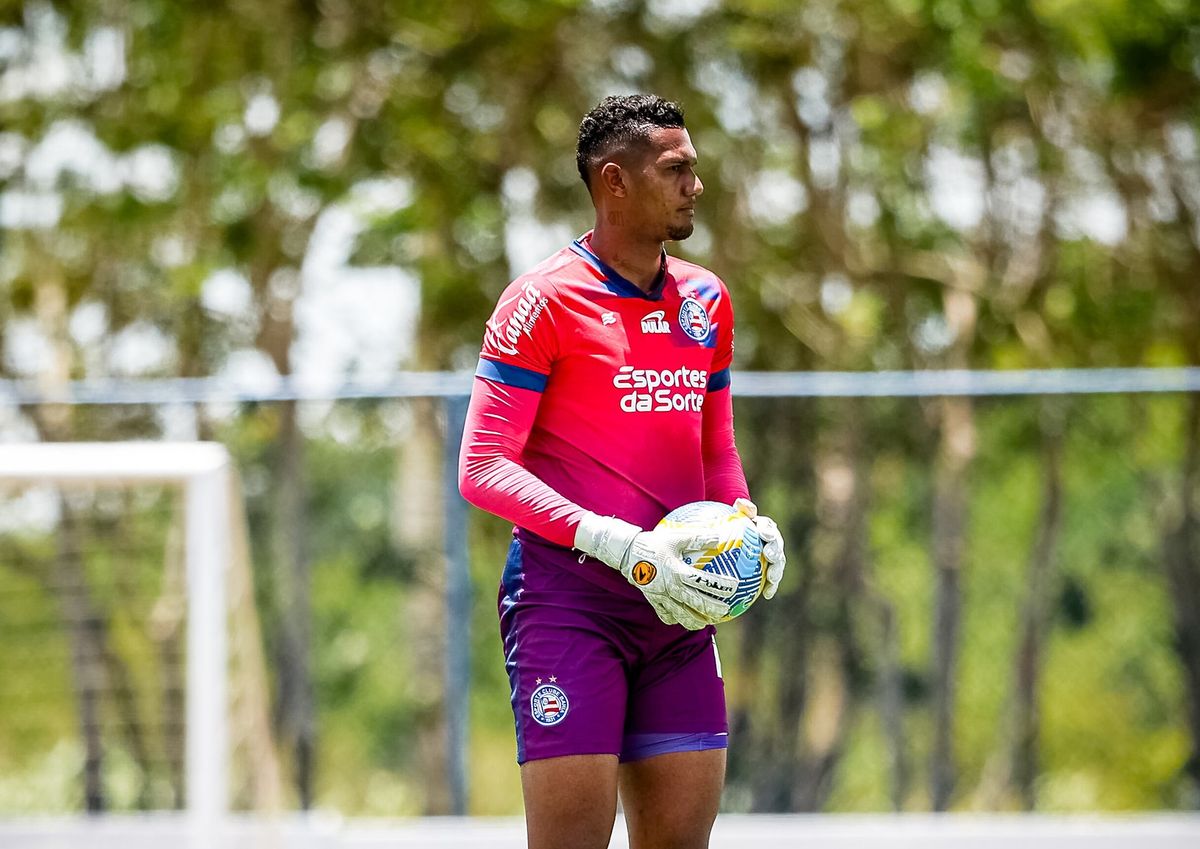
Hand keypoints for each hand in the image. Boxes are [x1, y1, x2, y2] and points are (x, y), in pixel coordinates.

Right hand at [574, 513, 734, 628]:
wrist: (626, 552)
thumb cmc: (653, 542)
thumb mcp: (676, 536)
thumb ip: (698, 537)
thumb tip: (720, 536)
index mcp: (678, 572)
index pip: (704, 583)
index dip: (720, 586)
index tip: (734, 588)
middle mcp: (670, 588)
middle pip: (695, 604)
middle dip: (712, 610)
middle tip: (725, 612)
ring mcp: (660, 597)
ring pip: (681, 615)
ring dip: (695, 621)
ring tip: (706, 623)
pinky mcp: (652, 600)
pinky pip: (665, 615)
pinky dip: (675, 619)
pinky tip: (682, 619)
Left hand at [734, 498, 785, 599]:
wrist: (735, 543)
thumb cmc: (734, 530)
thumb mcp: (735, 518)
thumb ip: (740, 511)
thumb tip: (741, 502)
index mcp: (764, 527)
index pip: (767, 527)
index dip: (768, 531)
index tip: (764, 535)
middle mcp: (771, 541)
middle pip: (776, 545)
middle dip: (775, 551)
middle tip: (769, 556)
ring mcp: (773, 556)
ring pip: (778, 563)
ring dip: (776, 570)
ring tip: (772, 578)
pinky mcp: (770, 571)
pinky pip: (772, 579)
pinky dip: (772, 586)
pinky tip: (767, 595)